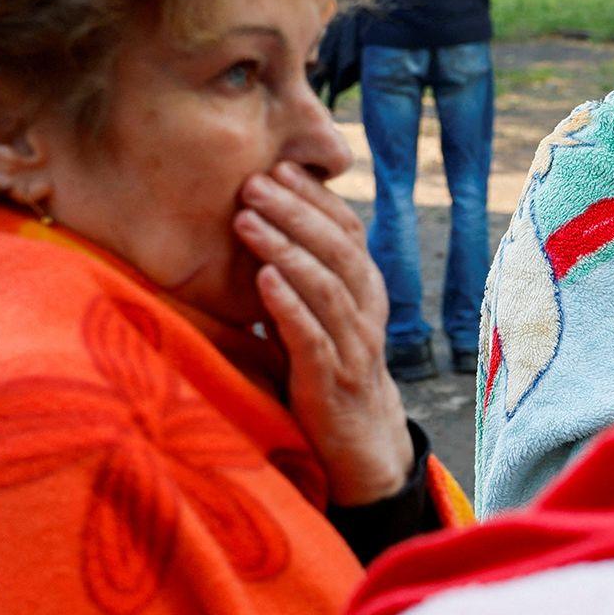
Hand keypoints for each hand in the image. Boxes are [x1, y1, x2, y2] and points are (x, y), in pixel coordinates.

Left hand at [235, 162, 413, 506]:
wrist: (361, 448)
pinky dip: (288, 305)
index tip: (278, 166)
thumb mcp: (321, 318)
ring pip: (327, 287)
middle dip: (295, 212)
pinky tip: (263, 279)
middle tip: (253, 183)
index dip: (315, 198)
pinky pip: (313, 337)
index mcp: (366, 292)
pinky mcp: (333, 383)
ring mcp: (353, 348)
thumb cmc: (329, 375)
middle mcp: (367, 313)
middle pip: (339, 250)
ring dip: (286, 249)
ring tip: (246, 221)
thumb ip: (304, 278)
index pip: (348, 231)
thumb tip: (263, 224)